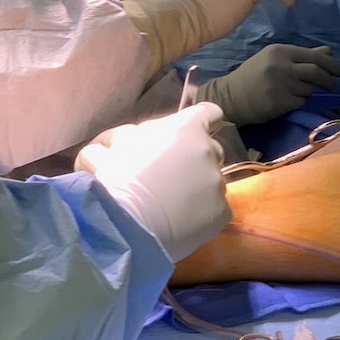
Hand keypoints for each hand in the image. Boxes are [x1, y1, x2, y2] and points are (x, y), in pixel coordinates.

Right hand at [75, 102, 230, 261]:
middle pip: (210, 149)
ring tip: (172, 204)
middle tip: (171, 176)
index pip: (209, 113)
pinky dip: (201, 214)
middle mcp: (207, 150)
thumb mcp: (119, 145)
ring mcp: (217, 182)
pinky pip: (213, 209)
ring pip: (211, 180)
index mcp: (185, 128)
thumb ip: (136, 136)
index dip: (200, 123)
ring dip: (197, 187)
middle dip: (194, 159)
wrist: (128, 226)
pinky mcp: (221, 212)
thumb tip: (133, 137)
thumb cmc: (118, 179)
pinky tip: (181, 222)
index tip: (190, 136)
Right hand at [198, 44, 339, 125]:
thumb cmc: (254, 75)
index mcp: (280, 51)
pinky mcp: (280, 102)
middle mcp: (281, 66)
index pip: (313, 56)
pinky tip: (287, 100)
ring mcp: (281, 85)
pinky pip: (300, 102)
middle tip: (334, 85)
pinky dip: (298, 102)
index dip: (330, 64)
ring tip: (295, 91)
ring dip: (308, 92)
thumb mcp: (276, 59)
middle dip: (329, 80)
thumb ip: (302, 56)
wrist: (232, 96)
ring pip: (308, 89)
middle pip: (316, 72)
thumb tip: (329, 52)